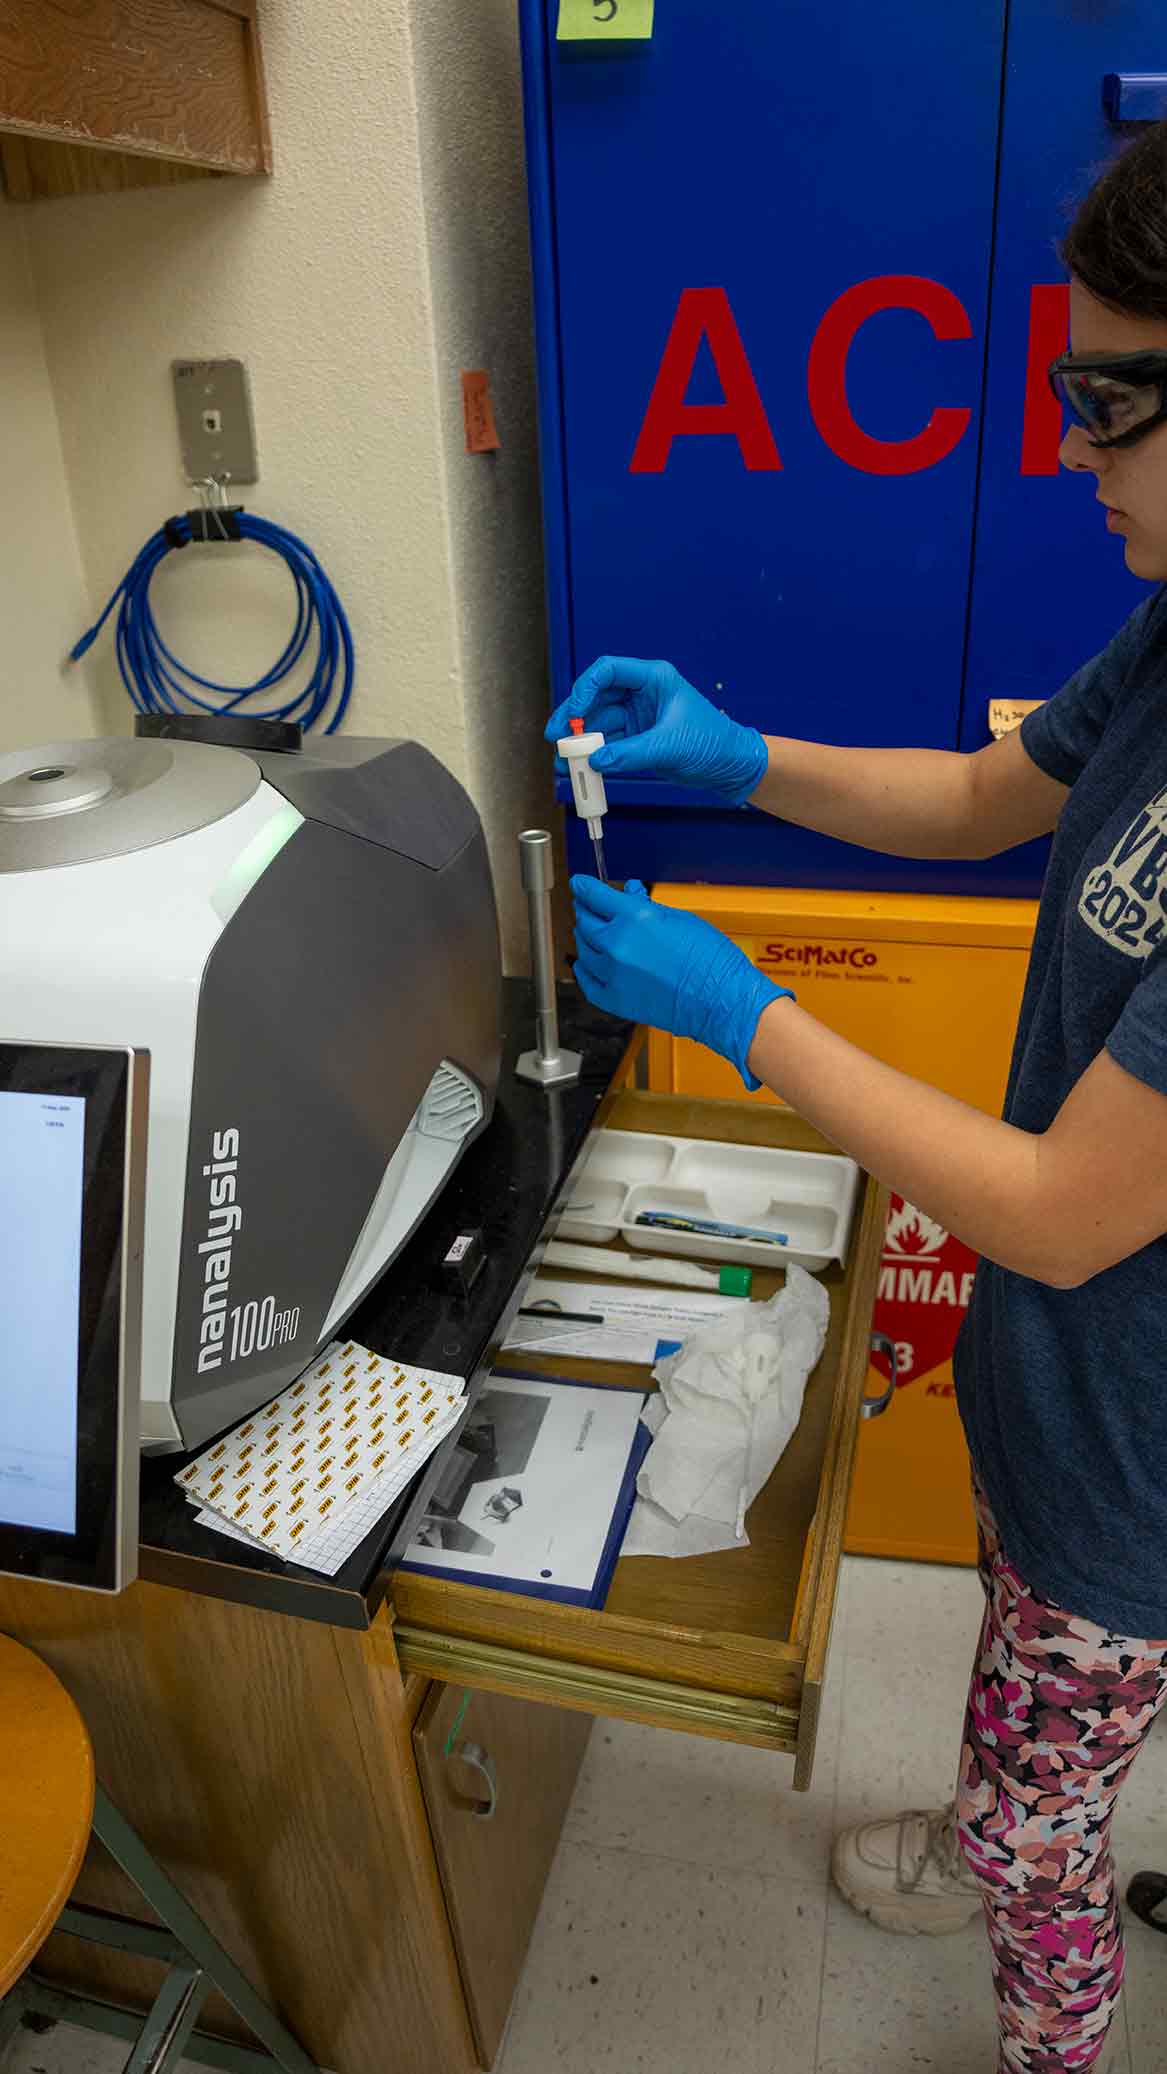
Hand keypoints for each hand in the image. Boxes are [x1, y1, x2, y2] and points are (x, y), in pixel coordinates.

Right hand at [547, 657, 767, 806]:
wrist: (731, 767)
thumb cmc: (714, 743)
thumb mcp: (671, 746)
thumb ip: (631, 753)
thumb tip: (596, 760)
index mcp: (654, 678)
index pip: (608, 671)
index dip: (585, 689)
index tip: (572, 713)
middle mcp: (641, 694)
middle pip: (596, 698)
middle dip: (574, 718)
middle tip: (556, 737)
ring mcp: (637, 717)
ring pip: (598, 723)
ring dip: (580, 741)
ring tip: (565, 760)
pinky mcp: (636, 739)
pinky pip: (607, 744)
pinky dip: (593, 756)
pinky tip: (581, 767)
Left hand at [571, 877, 792, 1087]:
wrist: (722, 1002)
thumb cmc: (712, 962)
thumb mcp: (681, 920)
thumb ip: (647, 907)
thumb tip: (630, 895)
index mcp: (635, 919)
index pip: (594, 896)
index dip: (584, 886)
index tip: (580, 884)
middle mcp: (618, 945)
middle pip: (585, 921)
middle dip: (586, 910)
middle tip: (590, 907)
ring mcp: (613, 975)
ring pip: (583, 949)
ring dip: (587, 938)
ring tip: (595, 934)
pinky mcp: (615, 1000)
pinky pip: (586, 981)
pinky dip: (584, 969)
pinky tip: (587, 963)